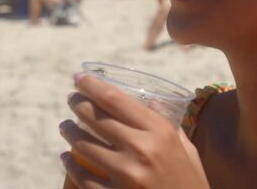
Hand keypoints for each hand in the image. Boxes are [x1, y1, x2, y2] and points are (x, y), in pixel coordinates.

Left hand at [59, 74, 209, 188]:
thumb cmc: (190, 182)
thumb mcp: (187, 149)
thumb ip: (168, 124)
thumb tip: (151, 101)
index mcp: (160, 131)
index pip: (115, 100)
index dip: (92, 85)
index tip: (79, 77)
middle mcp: (141, 149)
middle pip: (96, 117)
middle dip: (77, 103)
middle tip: (71, 98)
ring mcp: (126, 174)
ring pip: (84, 145)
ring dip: (69, 132)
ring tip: (65, 126)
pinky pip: (83, 177)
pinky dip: (70, 165)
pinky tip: (66, 158)